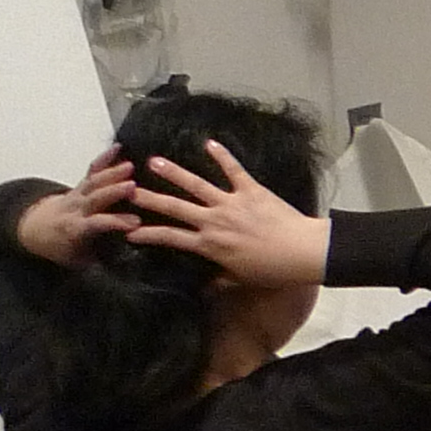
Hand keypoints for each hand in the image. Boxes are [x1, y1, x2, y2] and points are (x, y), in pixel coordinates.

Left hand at [15, 148, 136, 265]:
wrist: (33, 228)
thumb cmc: (59, 246)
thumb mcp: (75, 261)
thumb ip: (96, 262)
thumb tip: (120, 269)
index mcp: (76, 229)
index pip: (96, 224)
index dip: (114, 222)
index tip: (135, 223)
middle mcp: (75, 209)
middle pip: (94, 198)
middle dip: (112, 191)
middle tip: (132, 186)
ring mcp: (76, 194)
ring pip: (93, 181)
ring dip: (111, 173)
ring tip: (130, 166)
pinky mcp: (79, 185)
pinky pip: (91, 170)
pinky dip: (104, 158)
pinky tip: (118, 148)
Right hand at [125, 141, 330, 288]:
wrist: (303, 252)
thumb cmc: (274, 270)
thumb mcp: (242, 279)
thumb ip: (220, 280)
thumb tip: (205, 287)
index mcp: (209, 244)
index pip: (170, 238)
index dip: (147, 234)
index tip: (127, 230)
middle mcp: (214, 221)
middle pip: (174, 207)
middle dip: (148, 198)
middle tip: (127, 189)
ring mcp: (231, 203)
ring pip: (196, 184)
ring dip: (173, 172)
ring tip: (153, 161)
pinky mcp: (251, 190)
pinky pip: (234, 169)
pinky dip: (222, 155)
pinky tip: (209, 142)